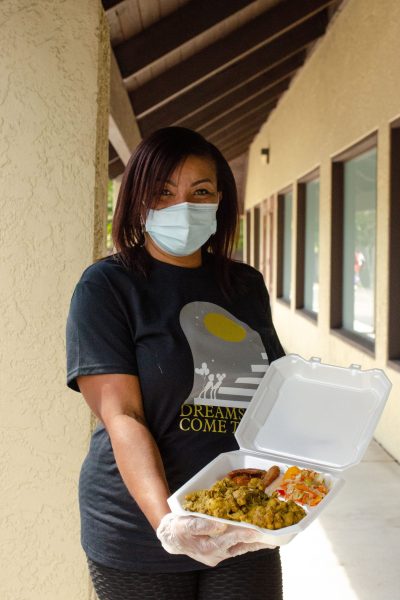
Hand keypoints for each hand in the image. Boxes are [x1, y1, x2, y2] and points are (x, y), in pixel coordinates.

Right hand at [156, 513, 275, 566]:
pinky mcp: (220, 552)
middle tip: (271, 536)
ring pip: (240, 548)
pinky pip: (236, 548)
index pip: (230, 539)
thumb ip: (201, 524)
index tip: (256, 529)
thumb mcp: (186, 523)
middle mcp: (216, 553)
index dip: (243, 533)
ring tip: (270, 540)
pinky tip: (256, 540)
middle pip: (240, 546)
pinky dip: (247, 543)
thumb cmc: (178, 528)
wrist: (171, 537)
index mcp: (208, 546)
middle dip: (255, 540)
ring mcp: (218, 555)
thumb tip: (220, 525)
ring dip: (254, 544)